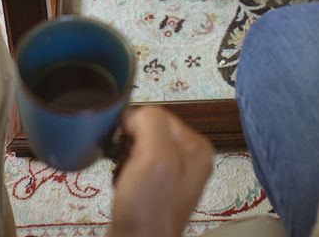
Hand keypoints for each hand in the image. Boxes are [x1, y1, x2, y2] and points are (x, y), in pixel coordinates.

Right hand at [109, 107, 212, 236]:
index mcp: (197, 146)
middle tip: (126, 164)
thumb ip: (150, 122)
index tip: (125, 145)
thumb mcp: (155, 156)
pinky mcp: (155, 190)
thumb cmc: (149, 206)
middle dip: (129, 143)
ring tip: (123, 176)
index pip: (159, 114)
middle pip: (148, 130)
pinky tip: (121, 184)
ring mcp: (172, 175)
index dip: (136, 125)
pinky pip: (134, 166)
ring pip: (138, 147)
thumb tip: (132, 114)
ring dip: (124, 158)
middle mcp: (189, 159)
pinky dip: (122, 172)